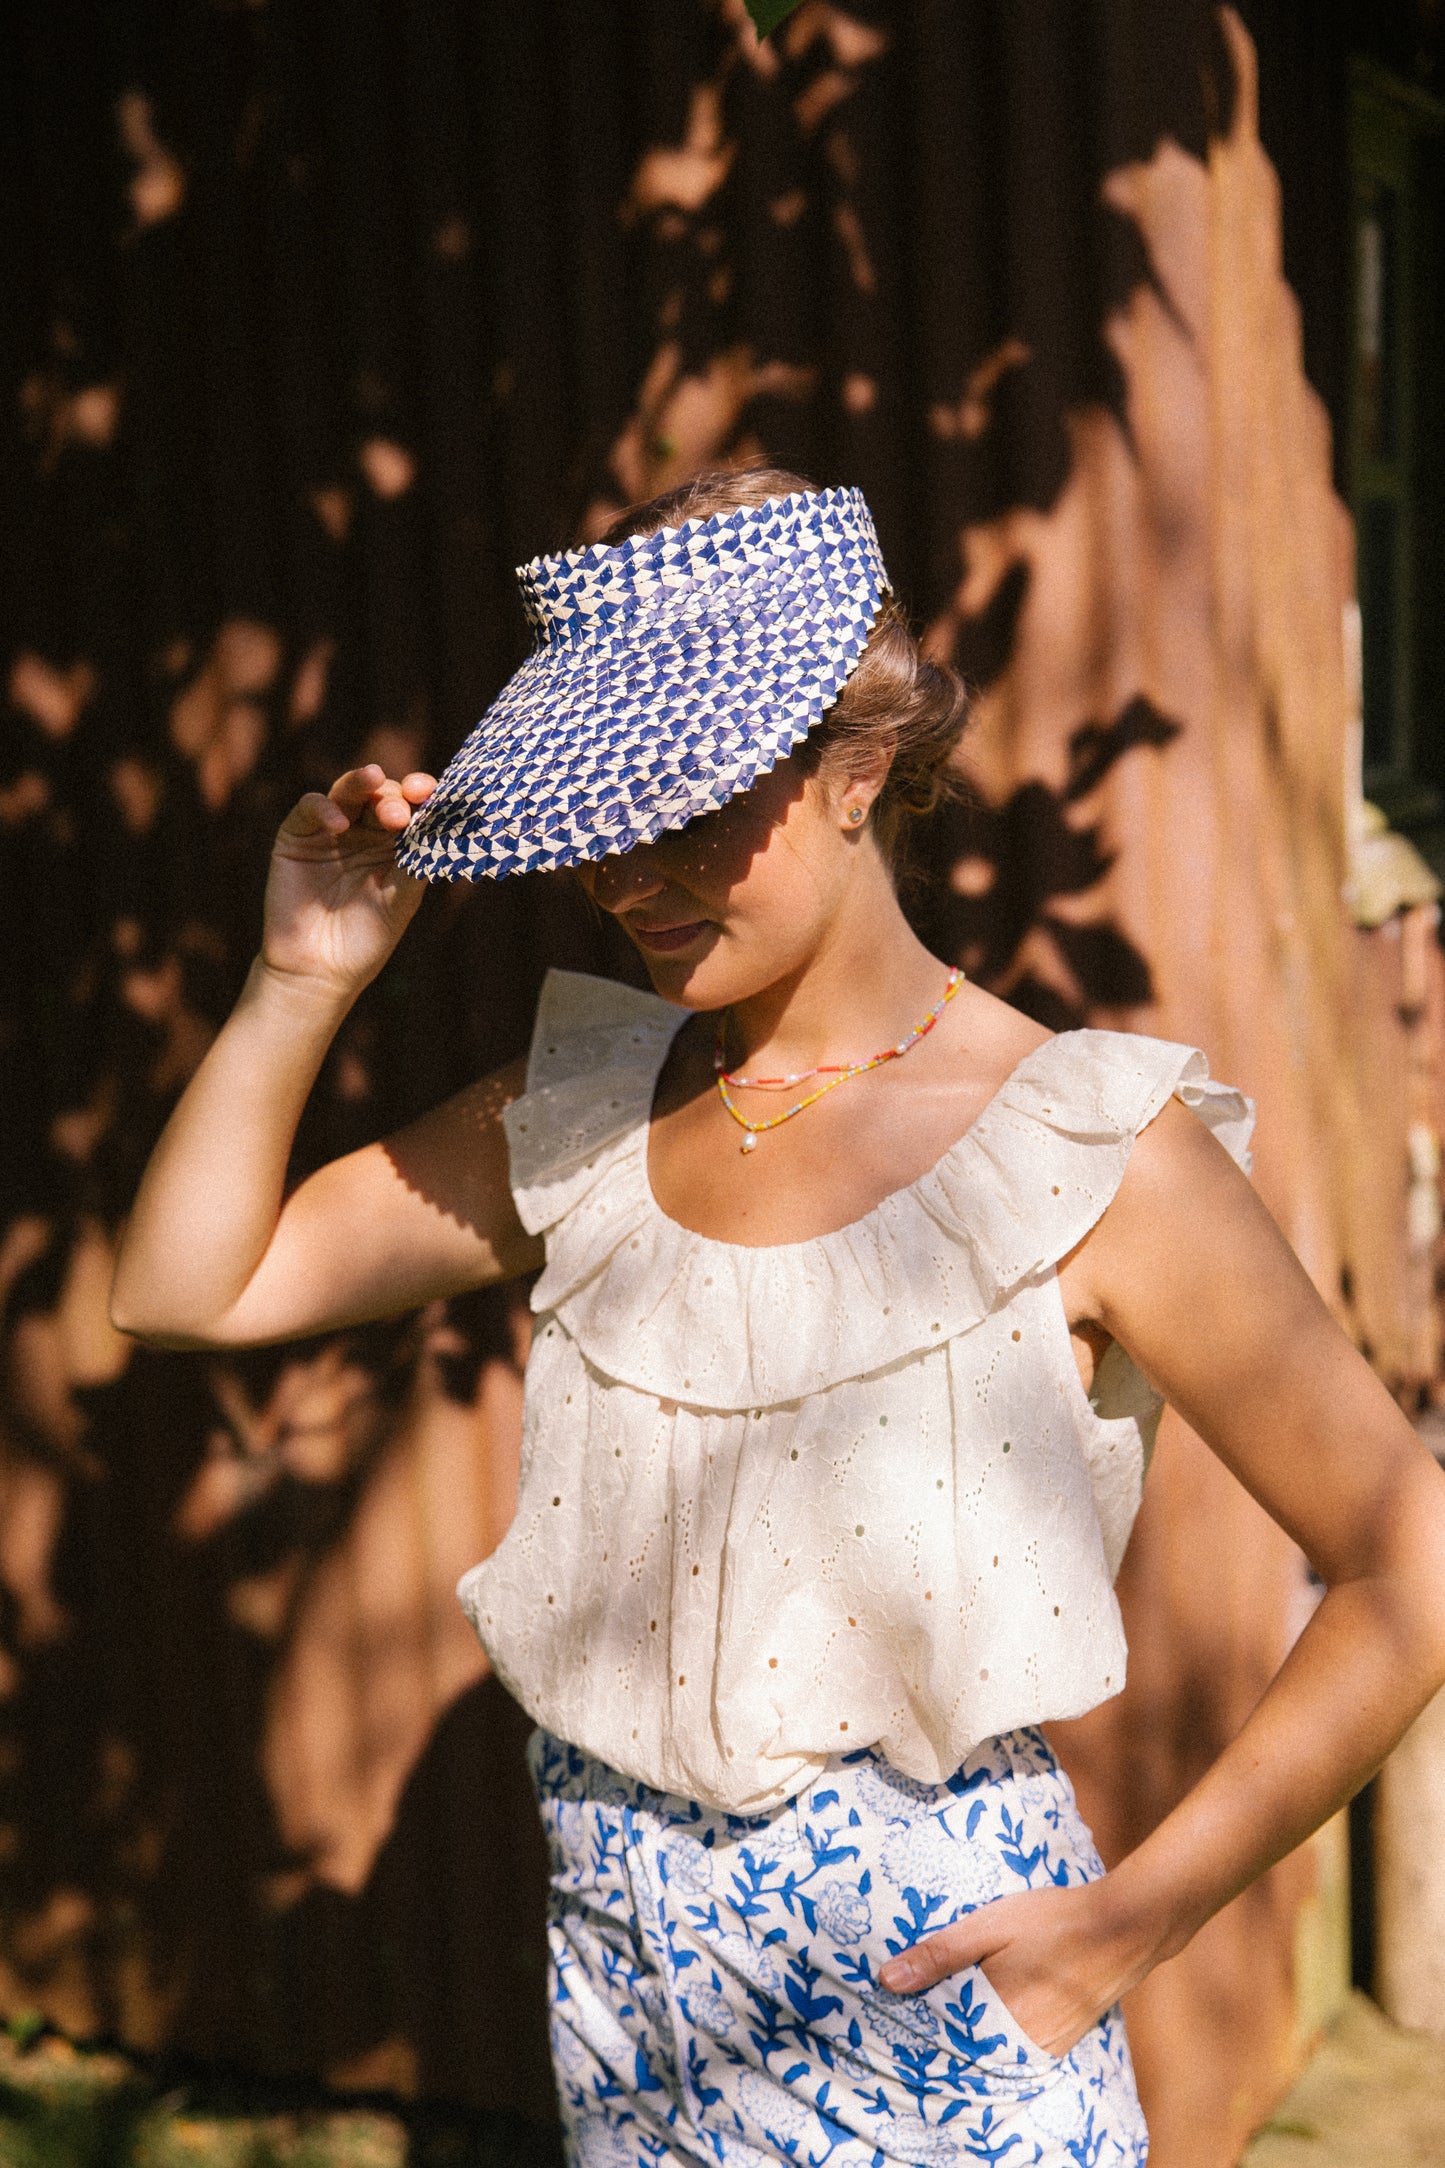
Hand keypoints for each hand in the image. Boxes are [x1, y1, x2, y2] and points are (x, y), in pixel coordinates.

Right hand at [261, 765, 436, 995]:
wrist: (318, 971)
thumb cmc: (365, 939)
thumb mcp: (400, 900)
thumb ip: (416, 862)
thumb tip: (439, 824)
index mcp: (395, 846)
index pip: (412, 809)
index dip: (421, 795)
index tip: (430, 791)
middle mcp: (364, 833)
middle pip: (382, 796)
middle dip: (393, 797)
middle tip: (400, 813)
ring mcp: (331, 832)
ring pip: (348, 792)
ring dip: (362, 784)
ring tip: (374, 780)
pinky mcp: (297, 836)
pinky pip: (310, 808)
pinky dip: (324, 808)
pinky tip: (339, 823)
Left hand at [877, 1879, 1151, 2060]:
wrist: (1126, 1928)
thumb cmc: (1054, 1920)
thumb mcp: (990, 1926)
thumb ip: (940, 1954)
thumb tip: (888, 1980)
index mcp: (995, 2017)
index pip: (938, 2032)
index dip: (916, 2014)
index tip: (898, 2000)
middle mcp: (1017, 2045)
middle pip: (963, 2043)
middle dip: (942, 2020)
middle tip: (927, 1993)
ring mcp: (1041, 2048)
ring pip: (988, 2045)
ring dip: (970, 2025)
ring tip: (961, 1991)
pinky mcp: (1058, 2043)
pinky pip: (1014, 2044)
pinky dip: (997, 2028)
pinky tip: (995, 1998)